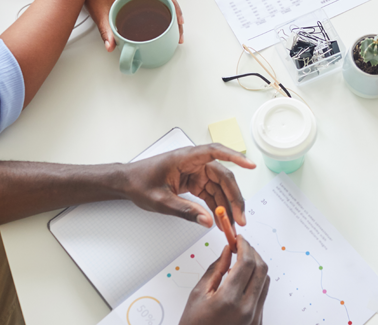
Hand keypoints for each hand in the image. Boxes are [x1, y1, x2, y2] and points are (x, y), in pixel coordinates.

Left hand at [85, 0, 184, 51]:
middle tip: (178, 29)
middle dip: (176, 14)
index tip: (179, 22)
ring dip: (169, 10)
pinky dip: (161, 7)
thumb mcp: (100, 13)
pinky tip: (159, 18)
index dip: (176, 8)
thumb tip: (112, 46)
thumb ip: (106, 31)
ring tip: (172, 26)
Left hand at [122, 144, 255, 227]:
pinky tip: (222, 220)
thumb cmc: (139, 183)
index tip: (250, 165)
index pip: (215, 152)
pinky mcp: (195, 182)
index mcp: (186, 158)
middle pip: (223, 176)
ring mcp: (196, 172)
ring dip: (227, 205)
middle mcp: (195, 162)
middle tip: (240, 218)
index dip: (235, 156)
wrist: (127, 183)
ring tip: (232, 224)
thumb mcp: (161, 201)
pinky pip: (211, 193)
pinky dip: (217, 206)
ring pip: (220, 187)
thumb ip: (185, 211)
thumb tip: (208, 220)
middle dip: (234, 197)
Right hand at [181, 237, 269, 324]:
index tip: (238, 240)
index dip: (244, 246)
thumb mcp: (198, 294)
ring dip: (257, 266)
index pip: (246, 262)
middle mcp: (246, 309)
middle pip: (261, 269)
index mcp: (229, 300)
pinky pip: (263, 295)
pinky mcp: (258, 322)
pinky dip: (256, 282)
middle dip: (253, 253)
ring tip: (242, 261)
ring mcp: (255, 317)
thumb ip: (216, 269)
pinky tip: (244, 279)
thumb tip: (228, 251)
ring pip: (265, 281)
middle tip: (241, 247)